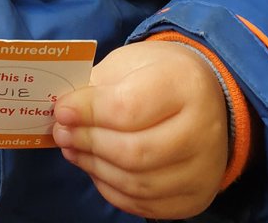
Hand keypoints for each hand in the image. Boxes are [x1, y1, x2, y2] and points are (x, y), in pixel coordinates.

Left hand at [52, 40, 228, 218]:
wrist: (206, 96)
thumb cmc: (159, 75)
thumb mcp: (129, 63)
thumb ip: (97, 88)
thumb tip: (64, 116)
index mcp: (185, 84)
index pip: (128, 108)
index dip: (88, 113)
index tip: (61, 111)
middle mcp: (203, 129)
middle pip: (134, 152)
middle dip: (88, 143)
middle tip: (62, 134)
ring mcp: (203, 169)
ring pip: (137, 183)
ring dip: (95, 168)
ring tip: (73, 150)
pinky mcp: (195, 197)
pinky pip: (144, 205)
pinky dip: (112, 190)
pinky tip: (96, 168)